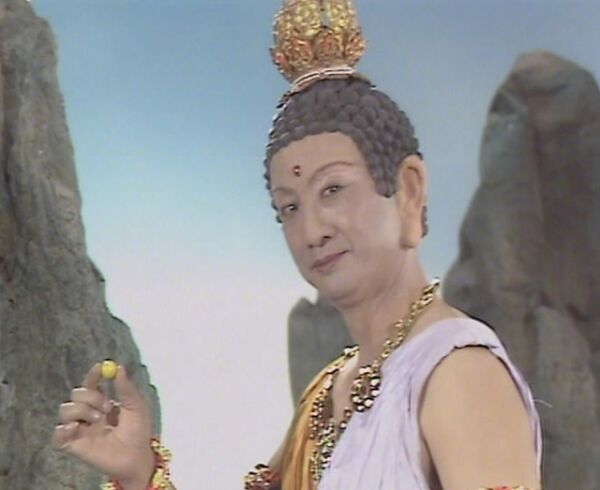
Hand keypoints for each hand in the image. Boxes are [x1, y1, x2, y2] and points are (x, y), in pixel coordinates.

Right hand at [52, 363, 155, 487]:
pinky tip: (75, 427)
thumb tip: (119, 367)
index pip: (91, 384)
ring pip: (65, 409)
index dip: (93, 375)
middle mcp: (88, 413)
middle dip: (91, 396)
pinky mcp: (73, 445)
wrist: (136, 457)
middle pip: (77, 394)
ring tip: (98, 420)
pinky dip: (62, 429)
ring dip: (81, 410)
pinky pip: (57, 435)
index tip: (99, 367)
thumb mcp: (136, 407)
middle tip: (106, 407)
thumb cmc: (137, 432)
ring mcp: (80, 428)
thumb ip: (126, 388)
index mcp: (103, 402)